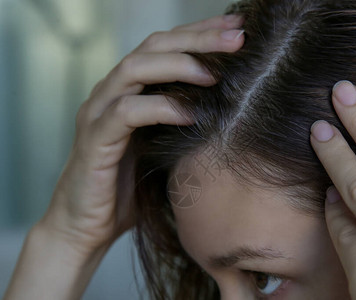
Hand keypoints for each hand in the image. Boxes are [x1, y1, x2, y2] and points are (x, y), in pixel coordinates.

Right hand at [37, 14, 244, 255]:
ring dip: (179, 65)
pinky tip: (192, 115)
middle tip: (237, 38)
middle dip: (197, 38)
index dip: (201, 33)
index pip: (165, 46)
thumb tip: (229, 106)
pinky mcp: (94, 140)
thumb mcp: (163, 147)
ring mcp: (98, 113)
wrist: (85, 227)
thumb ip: (182, 122)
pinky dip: (162, 108)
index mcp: (129, 90)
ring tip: (216, 72)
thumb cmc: (129, 187)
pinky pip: (127, 113)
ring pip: (135, 68)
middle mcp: (111, 93)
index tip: (238, 29)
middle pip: (153, 46)